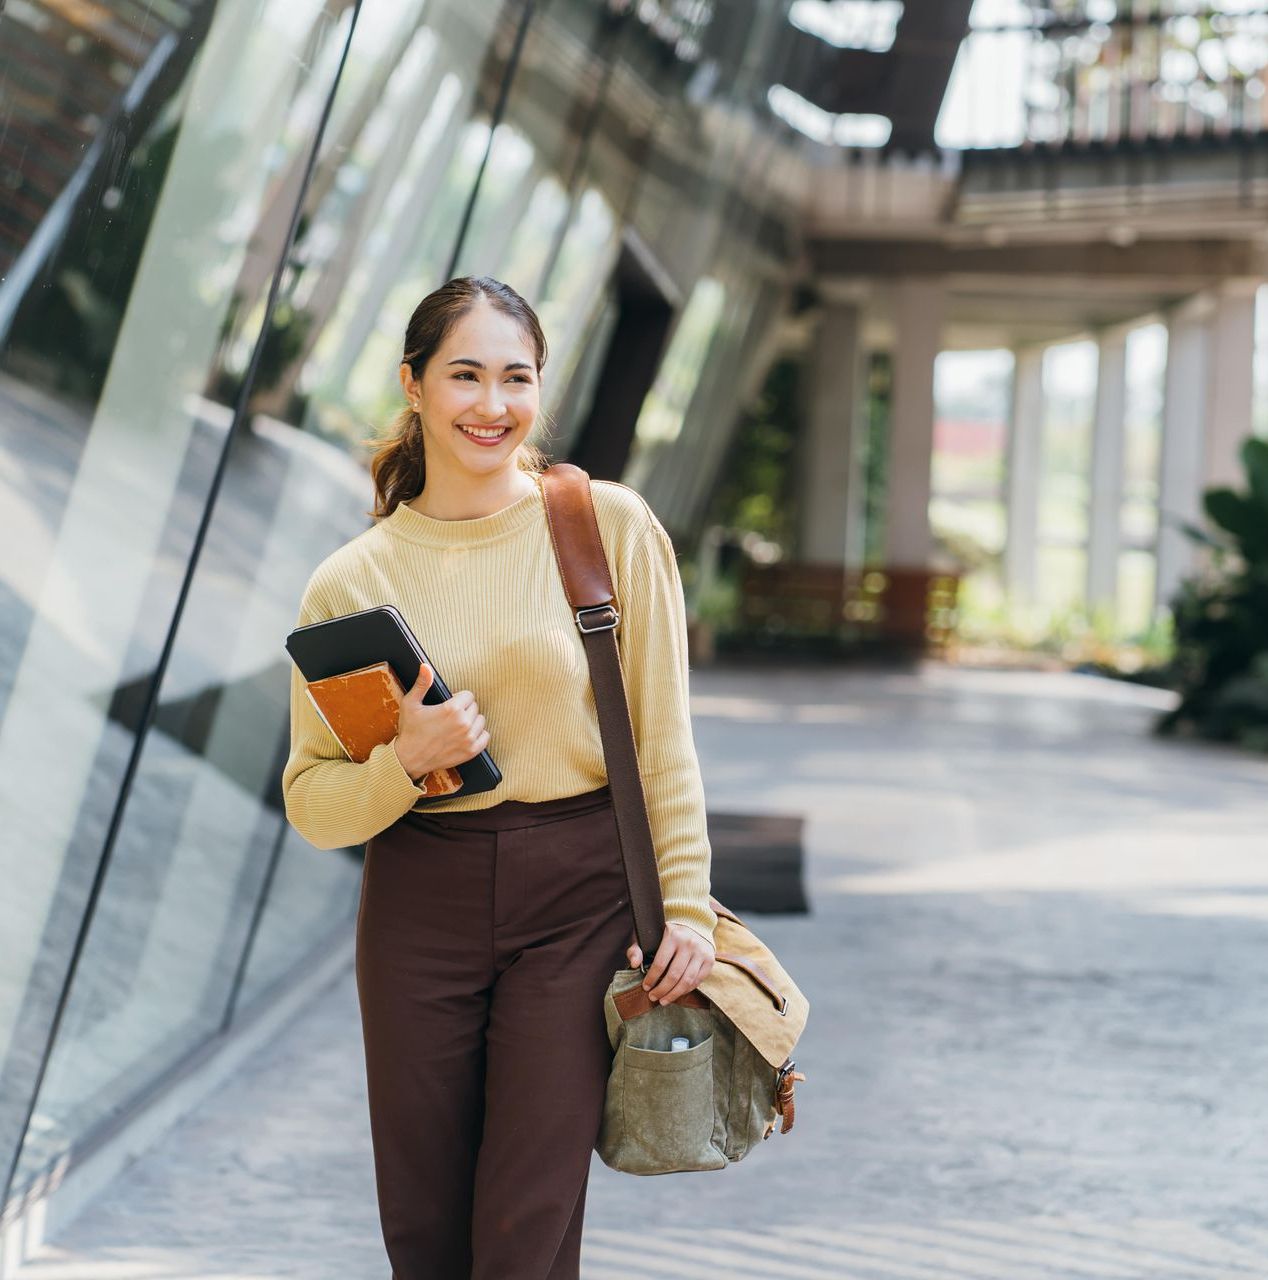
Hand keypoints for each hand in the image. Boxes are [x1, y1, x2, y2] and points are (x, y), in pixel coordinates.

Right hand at [392, 661, 489, 778]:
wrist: (409, 758)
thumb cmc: (410, 730)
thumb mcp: (411, 703)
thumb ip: (422, 683)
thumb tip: (425, 666)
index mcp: (452, 709)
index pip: (468, 695)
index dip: (458, 698)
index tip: (448, 705)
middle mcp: (463, 723)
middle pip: (475, 707)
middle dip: (464, 709)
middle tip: (450, 716)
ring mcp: (468, 738)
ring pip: (480, 721)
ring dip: (471, 721)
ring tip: (457, 725)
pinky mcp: (471, 751)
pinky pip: (485, 737)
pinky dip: (478, 735)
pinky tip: (466, 735)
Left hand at [626, 922, 714, 1005]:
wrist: (695, 923)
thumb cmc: (668, 933)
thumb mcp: (650, 936)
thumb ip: (637, 949)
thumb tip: (634, 964)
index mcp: (673, 935)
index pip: (660, 963)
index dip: (652, 978)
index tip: (645, 987)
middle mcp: (689, 943)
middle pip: (674, 975)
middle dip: (662, 990)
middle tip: (653, 997)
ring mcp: (701, 952)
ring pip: (687, 981)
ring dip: (674, 994)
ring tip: (663, 1000)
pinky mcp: (710, 960)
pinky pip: (697, 981)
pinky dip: (686, 991)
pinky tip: (676, 993)